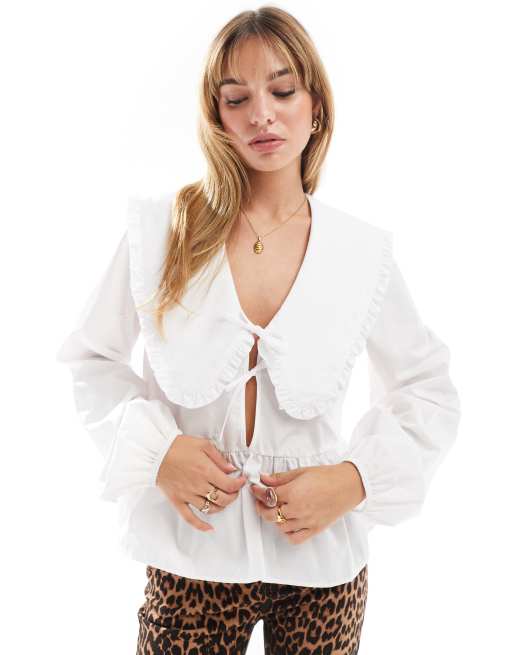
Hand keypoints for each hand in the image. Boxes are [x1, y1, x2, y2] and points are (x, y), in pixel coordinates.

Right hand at [156, 435, 246, 532]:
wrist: (156, 453)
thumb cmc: (178, 446)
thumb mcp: (203, 444)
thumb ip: (219, 458)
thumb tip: (231, 468)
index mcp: (206, 471)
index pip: (229, 485)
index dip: (239, 484)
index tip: (241, 481)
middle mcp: (199, 486)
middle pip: (223, 499)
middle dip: (233, 496)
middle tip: (234, 490)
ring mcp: (188, 495)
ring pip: (210, 509)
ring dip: (221, 507)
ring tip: (224, 500)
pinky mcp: (178, 501)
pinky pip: (190, 518)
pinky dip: (201, 525)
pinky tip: (209, 528)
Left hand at [249, 461, 365, 544]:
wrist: (348, 485)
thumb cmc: (326, 475)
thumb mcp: (301, 472)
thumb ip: (281, 478)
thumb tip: (263, 478)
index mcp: (293, 492)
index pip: (268, 495)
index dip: (258, 492)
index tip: (255, 489)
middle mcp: (298, 509)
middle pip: (270, 514)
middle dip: (262, 507)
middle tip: (261, 501)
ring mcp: (306, 521)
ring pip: (280, 527)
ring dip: (274, 519)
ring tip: (274, 510)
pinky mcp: (315, 529)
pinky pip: (295, 538)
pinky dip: (287, 533)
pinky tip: (287, 524)